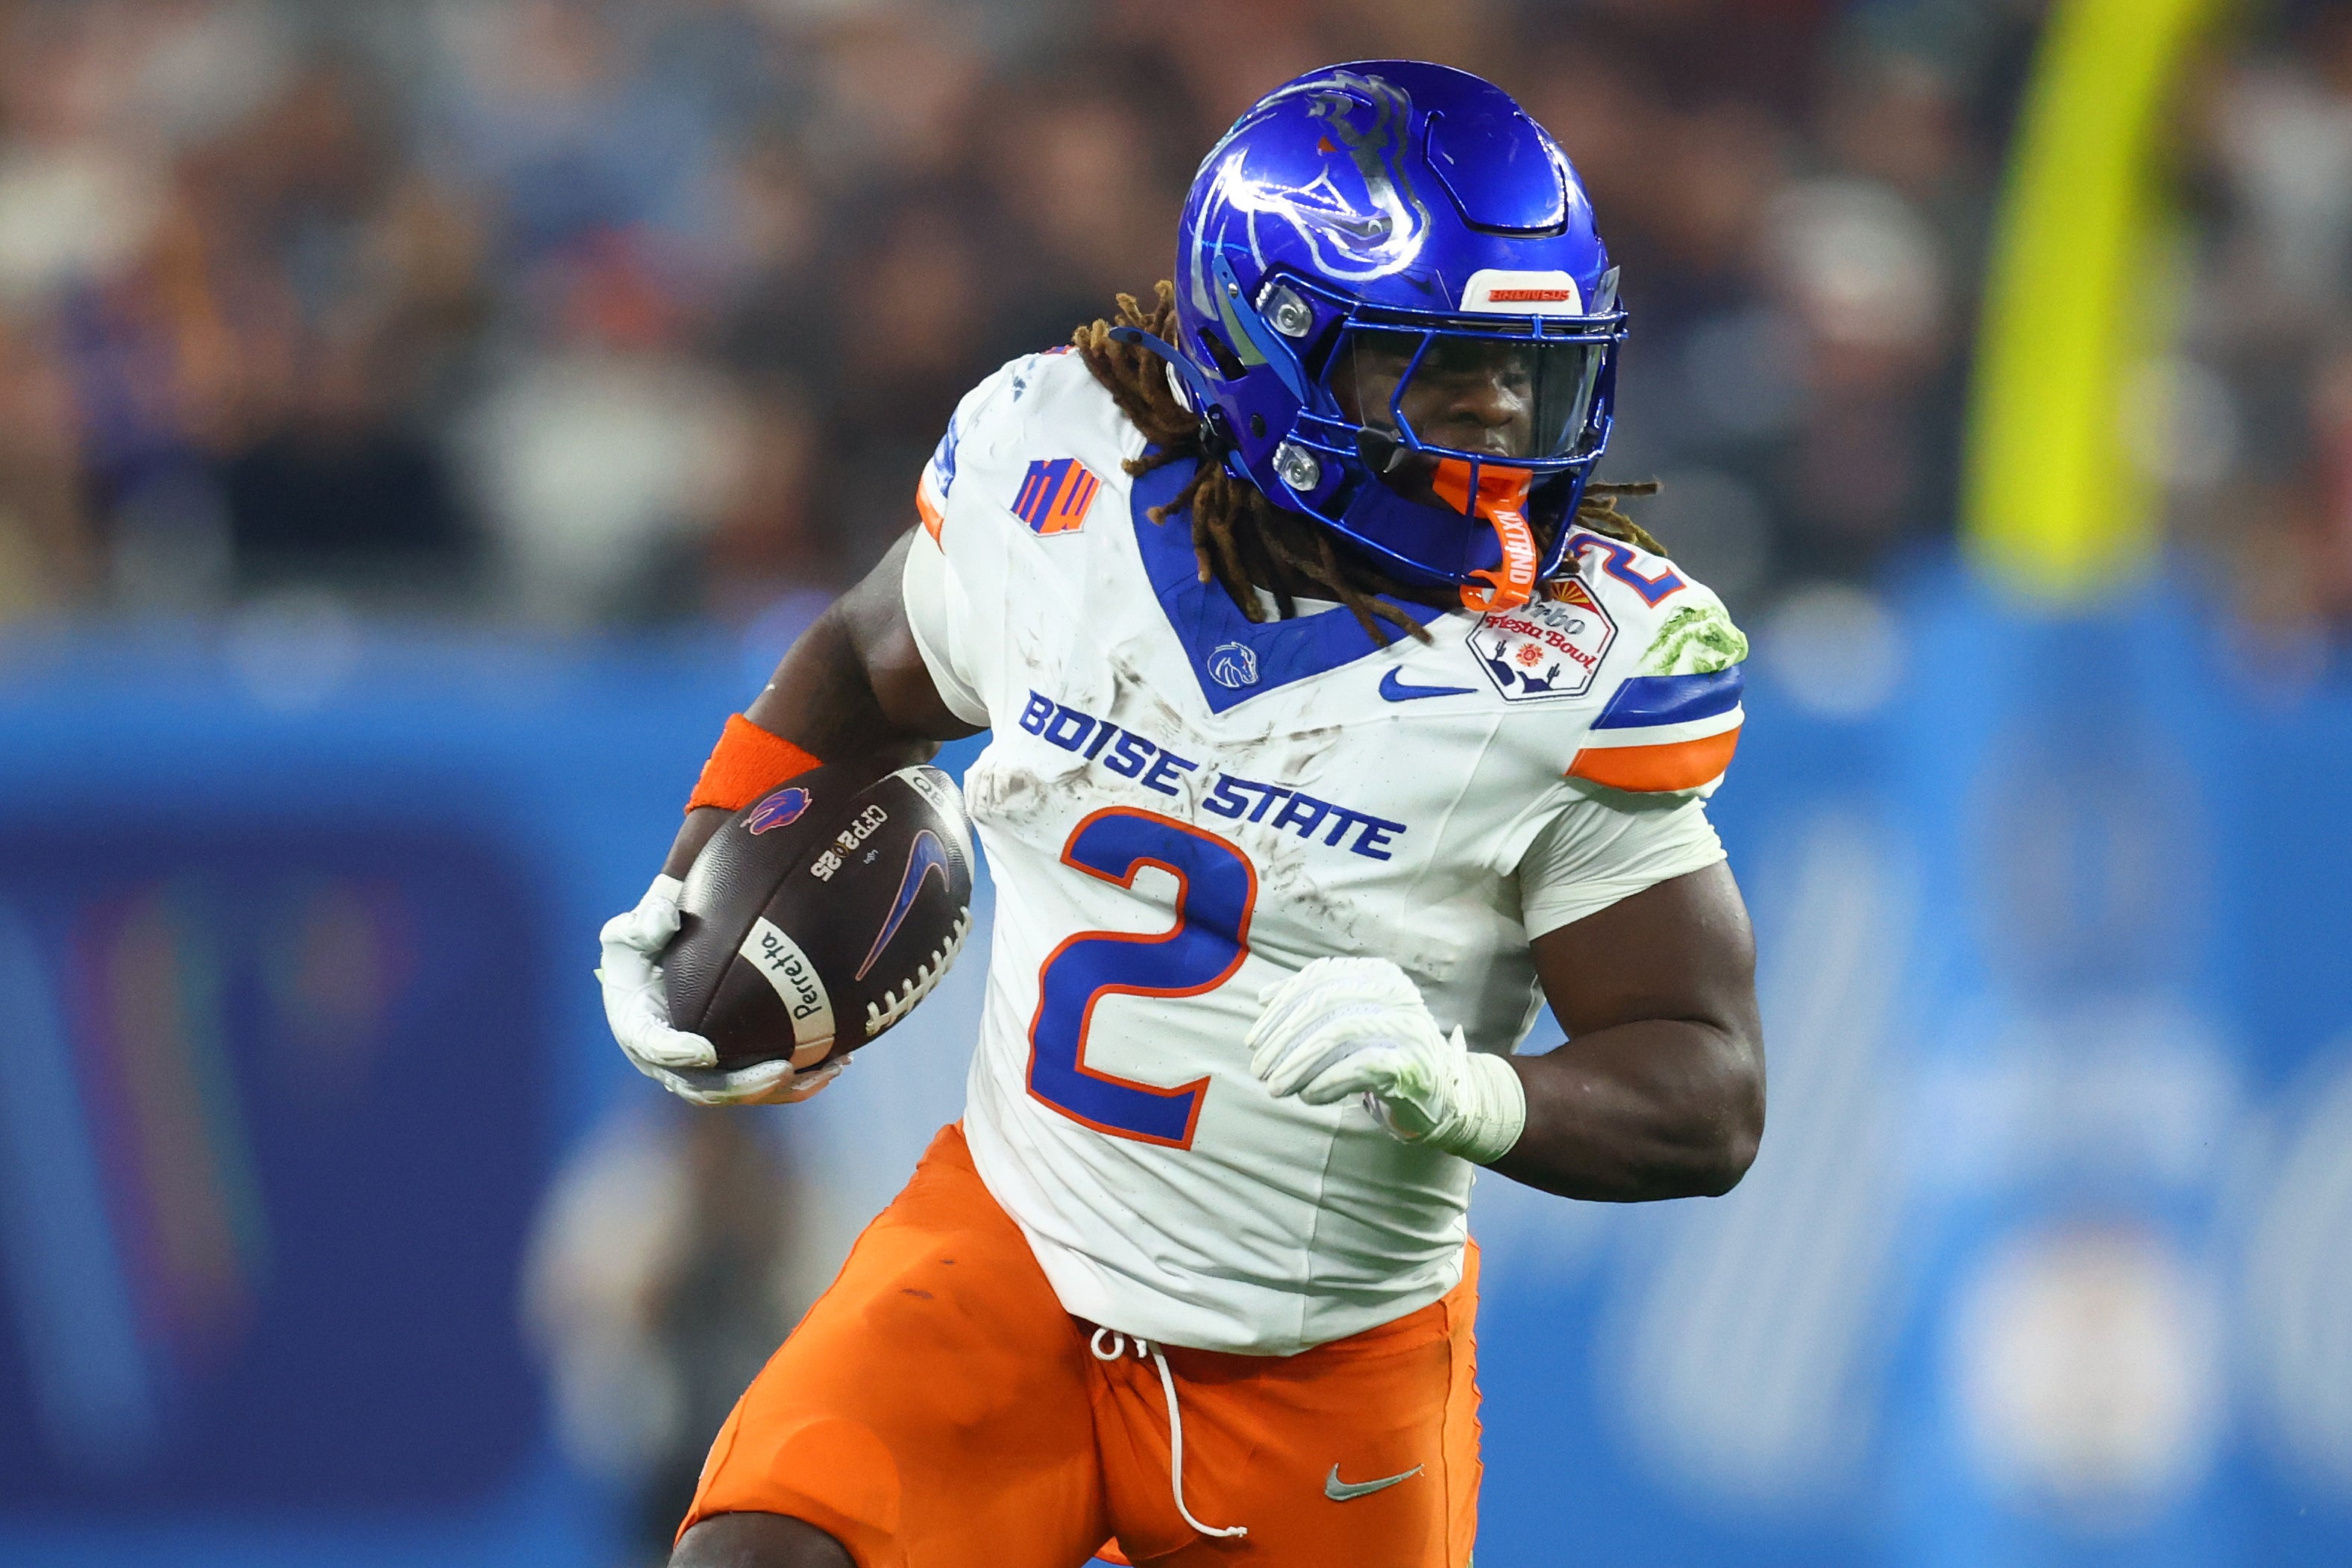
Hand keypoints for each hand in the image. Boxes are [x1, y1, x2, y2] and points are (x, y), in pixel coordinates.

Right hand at [597, 875, 845, 1106]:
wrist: (660, 962)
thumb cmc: (645, 943)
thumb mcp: (634, 930)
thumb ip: (646, 924)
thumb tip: (664, 919)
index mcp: (638, 1029)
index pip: (655, 1047)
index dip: (676, 1054)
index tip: (705, 1051)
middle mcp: (669, 1062)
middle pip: (706, 1087)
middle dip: (745, 1086)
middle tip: (784, 1071)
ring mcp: (702, 1071)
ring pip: (744, 1092)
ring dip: (786, 1089)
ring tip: (829, 1071)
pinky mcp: (731, 1068)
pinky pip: (765, 1081)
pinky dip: (801, 1077)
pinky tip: (839, 1062)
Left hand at [1246, 956, 1523, 1162]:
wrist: (1440, 1096)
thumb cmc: (1385, 1055)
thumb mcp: (1351, 1021)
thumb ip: (1313, 1005)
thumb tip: (1263, 999)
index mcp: (1379, 974)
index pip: (1319, 978)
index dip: (1280, 1008)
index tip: (1253, 1041)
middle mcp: (1397, 993)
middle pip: (1325, 1002)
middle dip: (1283, 1038)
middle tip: (1259, 1069)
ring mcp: (1408, 1027)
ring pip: (1339, 1032)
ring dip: (1298, 1063)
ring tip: (1275, 1087)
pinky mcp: (1413, 1063)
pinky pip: (1360, 1066)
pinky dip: (1327, 1082)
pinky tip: (1308, 1096)